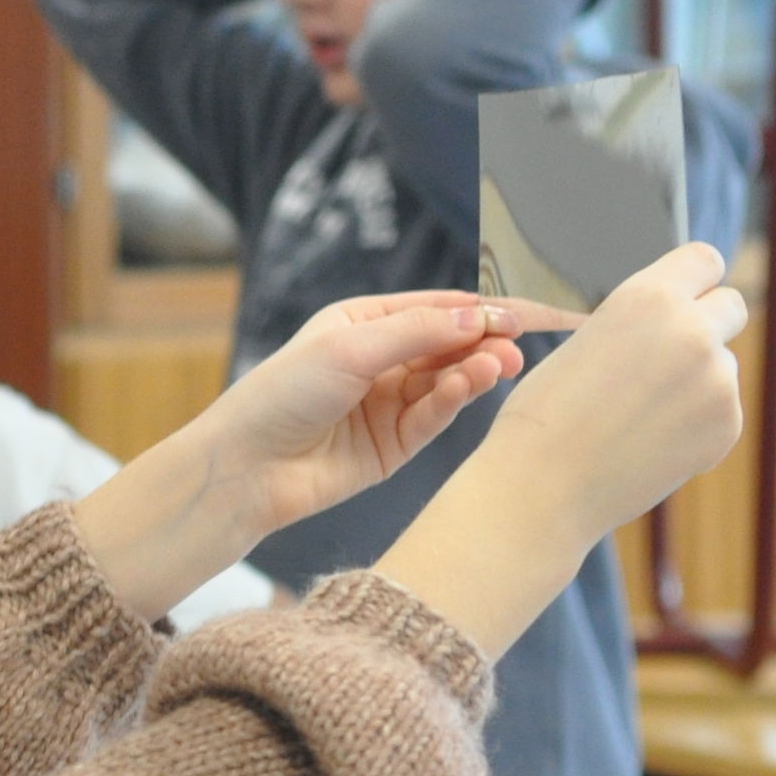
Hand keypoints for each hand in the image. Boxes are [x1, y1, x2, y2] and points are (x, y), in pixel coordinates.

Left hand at [72, 291, 566, 621]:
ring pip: (449, 380)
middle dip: (487, 339)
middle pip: (451, 343)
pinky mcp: (394, 447)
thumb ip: (420, 331)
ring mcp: (389, 405)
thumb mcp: (350, 347)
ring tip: (499, 363)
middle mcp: (380, 361)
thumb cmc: (282, 395)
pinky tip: (473, 384)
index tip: (529, 311)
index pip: (438, 307)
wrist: (246, 468)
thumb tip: (483, 313)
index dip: (484, 307)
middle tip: (519, 340)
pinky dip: (456, 400)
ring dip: (476, 369)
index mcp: (363, 323)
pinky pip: (435, 417)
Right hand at [378, 243, 745, 657]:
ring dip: (695, 383)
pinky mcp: (727, 425)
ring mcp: (717, 380)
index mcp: (648, 298)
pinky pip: (720, 411)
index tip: (685, 296)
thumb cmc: (544, 415)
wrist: (542, 488)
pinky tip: (647, 442)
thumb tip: (678, 322)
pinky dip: (694, 425)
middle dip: (707, 324)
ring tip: (636, 417)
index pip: (705, 260)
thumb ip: (640, 325)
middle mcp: (691, 330)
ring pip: (722, 365)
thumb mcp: (585, 342)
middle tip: (668, 357)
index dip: (693, 280)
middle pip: (731, 306)